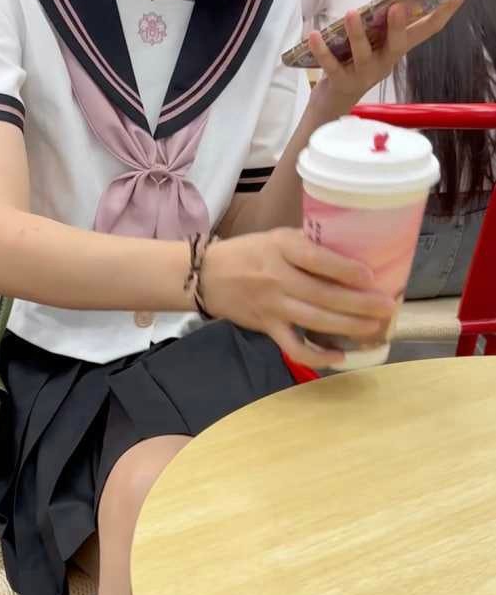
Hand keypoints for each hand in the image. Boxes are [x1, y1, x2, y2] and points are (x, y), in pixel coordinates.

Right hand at [203, 228, 395, 369]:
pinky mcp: (267, 328)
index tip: (370, 276)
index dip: (344, 269)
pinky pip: (294, 347)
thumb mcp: (277, 237)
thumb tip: (350, 253)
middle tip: (387, 307)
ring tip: (374, 328)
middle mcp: (278, 278)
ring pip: (315, 320)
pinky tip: (339, 357)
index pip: (316, 259)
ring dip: (348, 327)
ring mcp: (272, 306)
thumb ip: (308, 245)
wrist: (207, 276)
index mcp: (282, 248)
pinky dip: (316, 356)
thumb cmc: (249, 253)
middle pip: (323, 294)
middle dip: (359, 303)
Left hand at [310, 0, 465, 110]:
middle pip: (397, 44)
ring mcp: (363, 75)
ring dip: (357, 33)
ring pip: (363, 54)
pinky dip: (322, 50)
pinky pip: (331, 65)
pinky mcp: (340, 83)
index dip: (442, 13)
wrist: (332, 104)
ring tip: (351, 12)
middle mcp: (385, 63)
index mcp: (396, 49)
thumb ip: (378, 14)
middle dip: (398, 25)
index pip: (425, 31)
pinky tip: (314, 34)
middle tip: (396, 5)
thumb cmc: (354, 63)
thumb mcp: (372, 39)